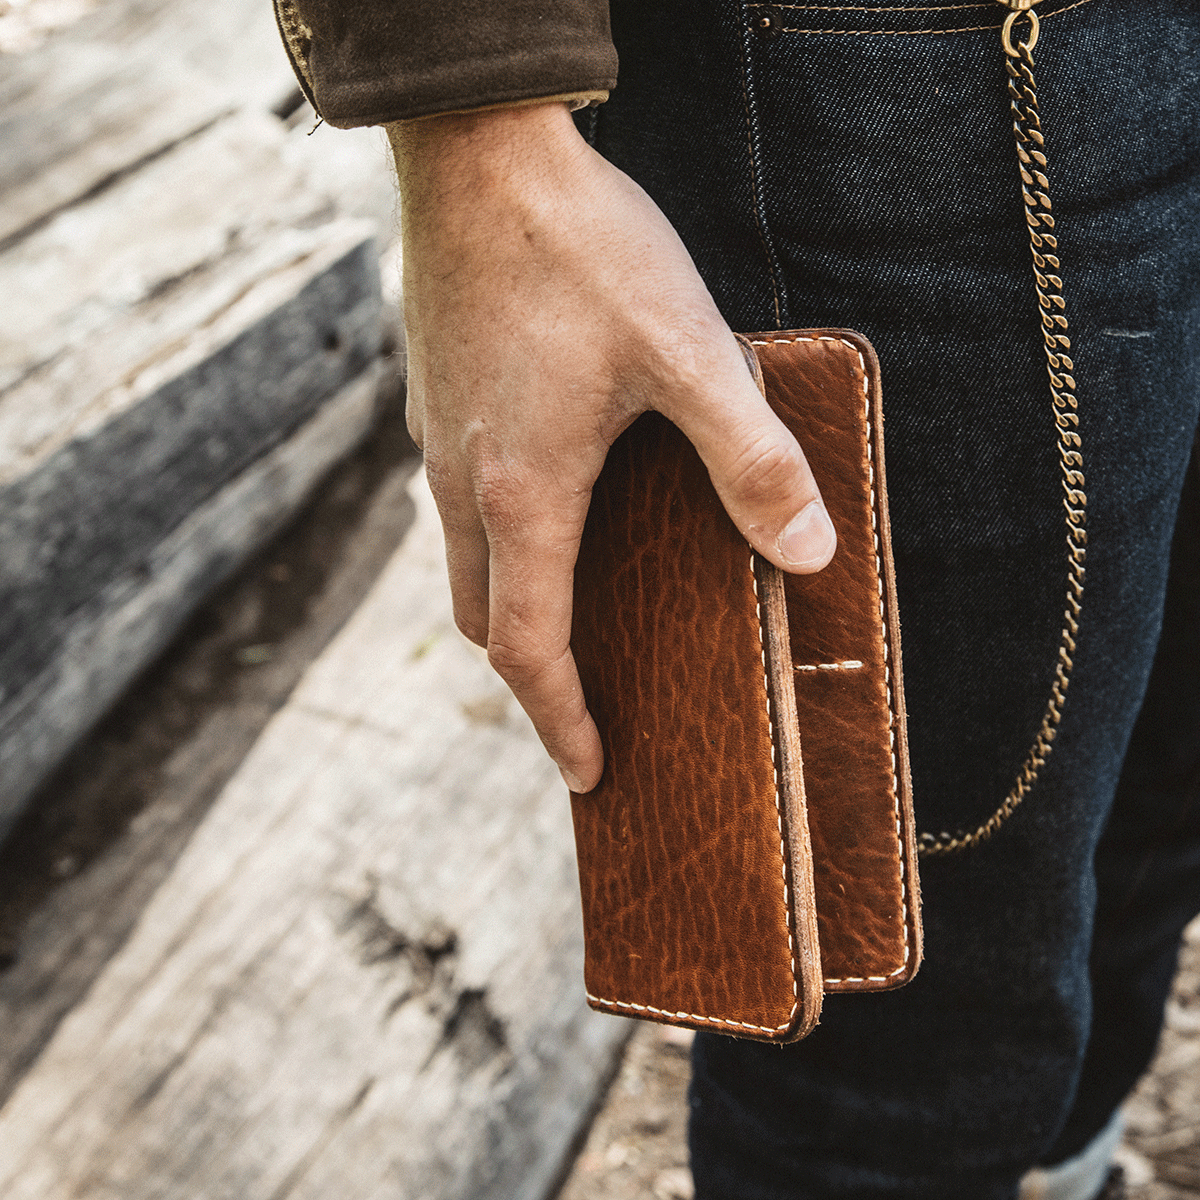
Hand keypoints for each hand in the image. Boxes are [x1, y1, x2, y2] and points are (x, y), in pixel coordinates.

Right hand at [389, 103, 834, 792]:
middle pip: (483, 619)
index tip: (591, 769)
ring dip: (513, 607)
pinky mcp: (437, 399)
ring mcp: (438, 440)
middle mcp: (463, 483)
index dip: (561, 720)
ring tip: (570, 617)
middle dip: (531, 677)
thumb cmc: (581, 251)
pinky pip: (459, 501)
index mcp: (522, 496)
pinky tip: (549, 503)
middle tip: (581, 707)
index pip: (530, 649)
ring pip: (464, 562)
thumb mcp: (691, 356)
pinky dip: (501, 539)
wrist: (480, 154)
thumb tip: (809, 554)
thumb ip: (754, 461)